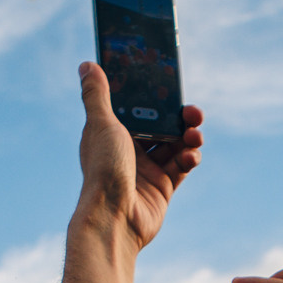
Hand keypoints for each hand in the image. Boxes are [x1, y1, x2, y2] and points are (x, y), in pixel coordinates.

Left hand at [74, 62, 202, 250]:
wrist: (114, 218)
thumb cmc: (103, 169)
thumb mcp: (101, 125)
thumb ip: (97, 95)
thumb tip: (87, 64)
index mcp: (113, 134)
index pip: (138, 110)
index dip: (156, 99)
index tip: (172, 89)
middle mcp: (130, 151)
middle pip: (161, 127)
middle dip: (180, 118)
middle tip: (193, 113)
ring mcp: (147, 170)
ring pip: (175, 145)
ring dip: (189, 137)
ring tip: (195, 135)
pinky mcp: (162, 188)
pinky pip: (181, 167)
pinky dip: (189, 159)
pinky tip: (191, 157)